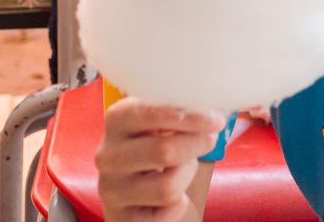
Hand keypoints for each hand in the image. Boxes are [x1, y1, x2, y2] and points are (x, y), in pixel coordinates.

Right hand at [96, 100, 224, 221]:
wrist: (134, 189)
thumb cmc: (154, 146)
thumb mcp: (159, 122)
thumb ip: (179, 112)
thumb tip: (211, 113)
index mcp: (117, 120)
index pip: (150, 113)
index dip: (188, 117)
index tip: (215, 120)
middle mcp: (108, 155)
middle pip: (164, 151)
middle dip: (197, 144)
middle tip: (211, 139)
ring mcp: (112, 190)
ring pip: (168, 187)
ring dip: (186, 175)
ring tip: (181, 168)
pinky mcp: (122, 218)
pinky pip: (169, 211)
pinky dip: (179, 203)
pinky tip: (168, 196)